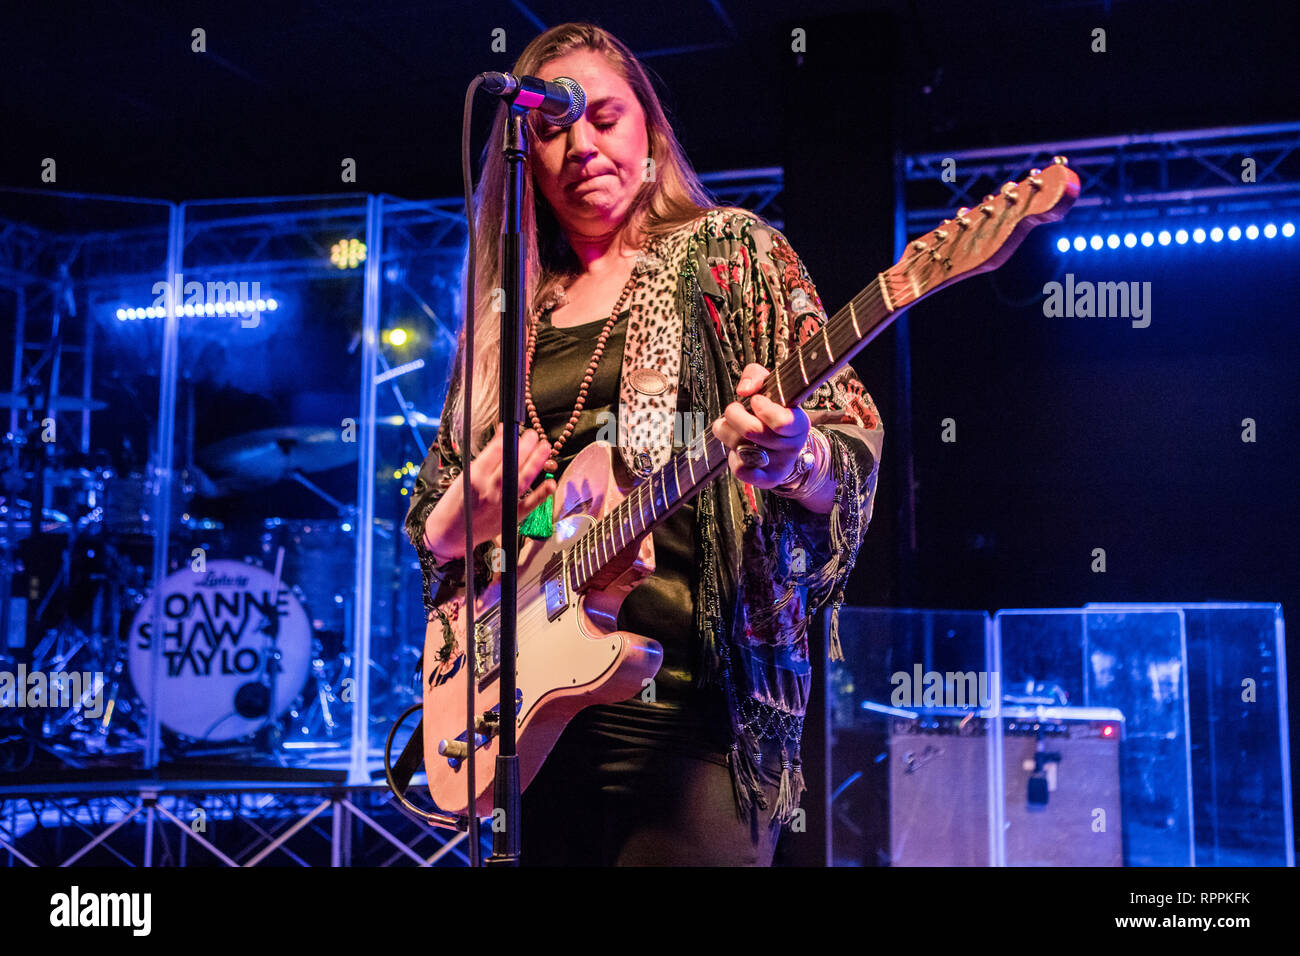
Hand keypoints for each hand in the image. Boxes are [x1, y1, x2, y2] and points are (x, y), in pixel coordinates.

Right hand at [423, 424, 556, 559]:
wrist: (449, 535)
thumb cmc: (454, 504)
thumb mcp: (464, 476)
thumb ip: (485, 458)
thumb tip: (501, 436)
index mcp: (475, 477)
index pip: (495, 452)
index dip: (507, 439)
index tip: (516, 430)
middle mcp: (489, 490)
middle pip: (511, 463)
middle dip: (525, 447)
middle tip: (534, 435)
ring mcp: (502, 504)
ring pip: (522, 479)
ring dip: (536, 462)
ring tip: (545, 448)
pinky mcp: (511, 517)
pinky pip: (530, 504)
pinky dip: (542, 494)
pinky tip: (550, 482)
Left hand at [712, 363, 808, 488]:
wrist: (786, 449)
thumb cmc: (775, 411)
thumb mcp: (771, 387)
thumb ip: (756, 376)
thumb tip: (744, 390)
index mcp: (798, 423)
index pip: (782, 421)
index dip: (763, 408)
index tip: (755, 400)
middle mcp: (792, 446)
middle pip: (752, 432)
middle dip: (734, 415)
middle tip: (733, 410)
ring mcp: (780, 465)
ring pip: (741, 448)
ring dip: (727, 433)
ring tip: (728, 426)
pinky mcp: (767, 479)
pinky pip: (741, 470)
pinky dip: (732, 456)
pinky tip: (736, 447)